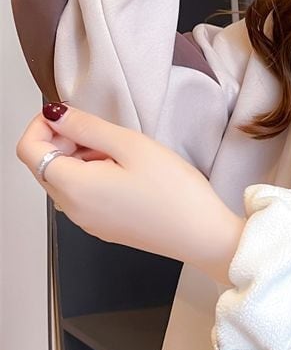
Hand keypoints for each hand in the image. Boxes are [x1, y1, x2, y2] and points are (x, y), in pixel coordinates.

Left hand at [15, 102, 245, 285]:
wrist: (202, 235)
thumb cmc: (175, 192)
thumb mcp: (131, 145)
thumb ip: (87, 127)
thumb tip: (56, 115)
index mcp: (74, 187)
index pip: (29, 149)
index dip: (42, 124)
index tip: (70, 114)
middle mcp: (72, 209)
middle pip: (44, 166)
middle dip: (63, 141)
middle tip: (103, 131)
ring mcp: (88, 222)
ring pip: (65, 180)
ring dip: (81, 159)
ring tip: (122, 153)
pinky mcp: (105, 228)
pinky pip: (83, 196)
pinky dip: (93, 177)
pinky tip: (128, 173)